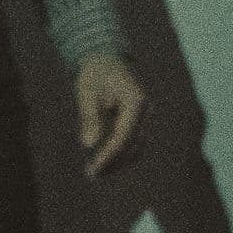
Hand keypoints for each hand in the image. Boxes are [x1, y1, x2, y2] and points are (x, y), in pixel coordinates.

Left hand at [74, 54, 144, 178]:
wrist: (106, 58)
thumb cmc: (95, 73)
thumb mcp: (87, 92)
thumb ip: (89, 117)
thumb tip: (89, 144)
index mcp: (135, 101)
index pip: (124, 136)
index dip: (109, 155)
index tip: (94, 167)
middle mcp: (145, 111)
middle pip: (134, 146)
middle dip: (114, 163)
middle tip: (91, 174)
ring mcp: (145, 117)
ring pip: (137, 148)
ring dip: (118, 162)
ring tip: (95, 172)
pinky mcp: (139, 121)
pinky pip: (133, 143)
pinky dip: (120, 155)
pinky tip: (103, 162)